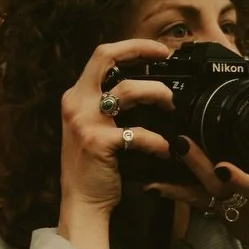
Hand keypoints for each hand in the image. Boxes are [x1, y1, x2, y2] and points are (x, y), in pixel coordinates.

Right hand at [58, 38, 174, 218]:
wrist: (82, 202)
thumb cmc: (93, 166)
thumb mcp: (92, 127)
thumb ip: (108, 105)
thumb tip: (145, 87)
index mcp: (76, 96)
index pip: (101, 55)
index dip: (131, 46)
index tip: (158, 50)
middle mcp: (76, 103)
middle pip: (106, 57)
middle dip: (140, 50)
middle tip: (165, 56)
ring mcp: (85, 122)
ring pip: (129, 89)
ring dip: (157, 93)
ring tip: (171, 105)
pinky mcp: (98, 142)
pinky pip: (138, 133)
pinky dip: (158, 140)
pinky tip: (165, 149)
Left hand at [145, 136, 248, 248]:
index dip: (237, 178)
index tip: (223, 168)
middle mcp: (240, 200)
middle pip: (216, 183)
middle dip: (198, 163)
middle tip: (180, 143)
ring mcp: (223, 206)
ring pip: (198, 192)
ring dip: (177, 182)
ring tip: (156, 171)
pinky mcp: (213, 209)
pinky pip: (191, 199)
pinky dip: (172, 192)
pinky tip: (152, 185)